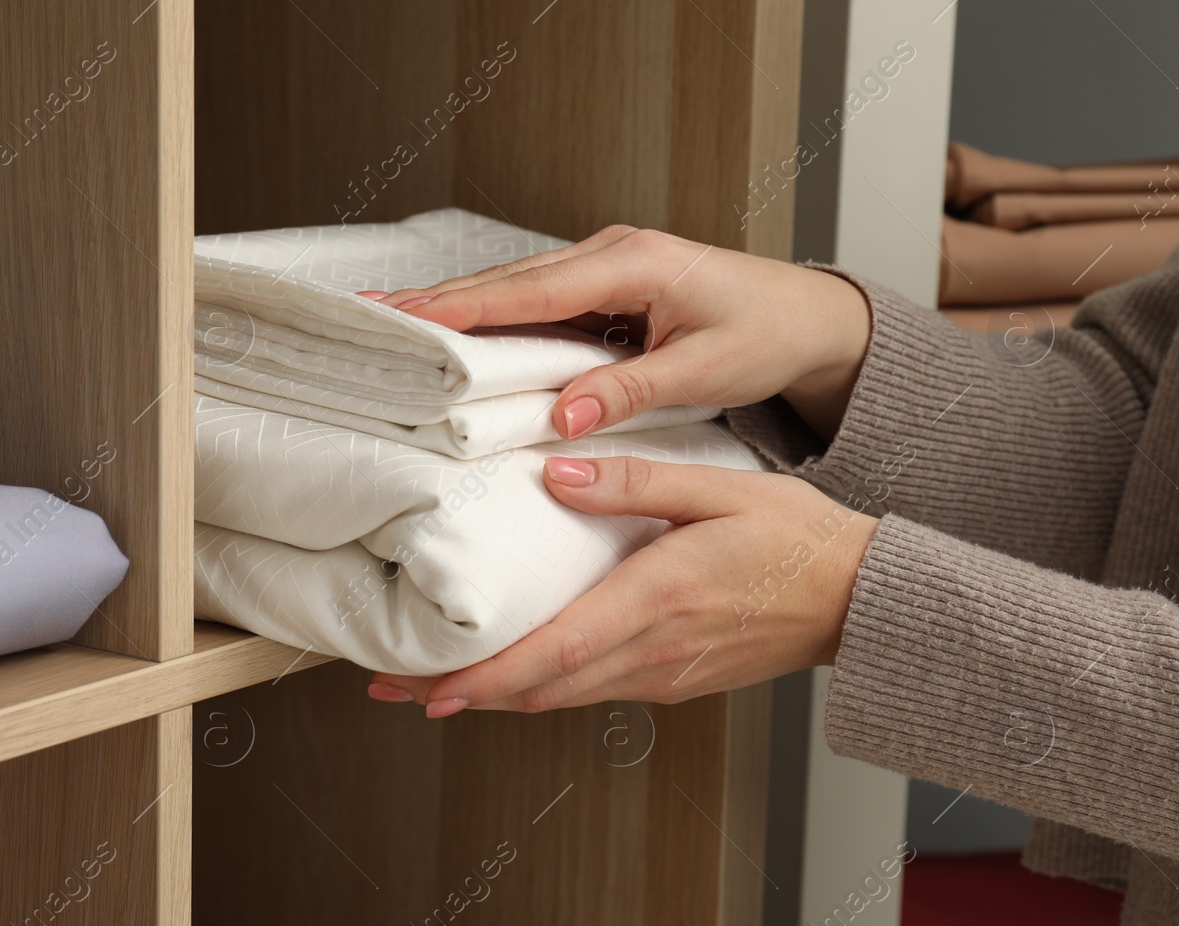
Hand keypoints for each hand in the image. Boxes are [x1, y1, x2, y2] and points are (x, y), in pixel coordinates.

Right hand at [357, 225, 871, 439]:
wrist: (807, 319)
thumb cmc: (766, 334)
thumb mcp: (707, 368)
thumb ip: (633, 390)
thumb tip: (565, 417)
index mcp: (633, 262)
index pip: (533, 289)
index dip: (468, 307)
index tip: (411, 319)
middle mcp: (609, 255)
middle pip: (507, 283)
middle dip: (438, 301)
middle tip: (371, 315)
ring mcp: (603, 270)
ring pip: (514, 292)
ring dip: (456, 309)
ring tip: (392, 324)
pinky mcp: (603, 291)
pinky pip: (535, 307)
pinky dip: (491, 320)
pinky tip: (453, 336)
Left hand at [366, 455, 878, 715]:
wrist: (860, 600)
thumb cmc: (799, 542)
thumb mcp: (719, 490)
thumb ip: (633, 482)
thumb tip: (555, 472)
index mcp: (654, 601)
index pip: (551, 653)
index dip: (483, 678)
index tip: (427, 688)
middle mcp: (651, 653)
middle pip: (539, 690)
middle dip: (464, 694)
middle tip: (397, 689)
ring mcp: (662, 676)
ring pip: (560, 698)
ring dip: (497, 697)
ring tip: (436, 687)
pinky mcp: (673, 681)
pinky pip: (592, 693)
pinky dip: (542, 690)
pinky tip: (516, 677)